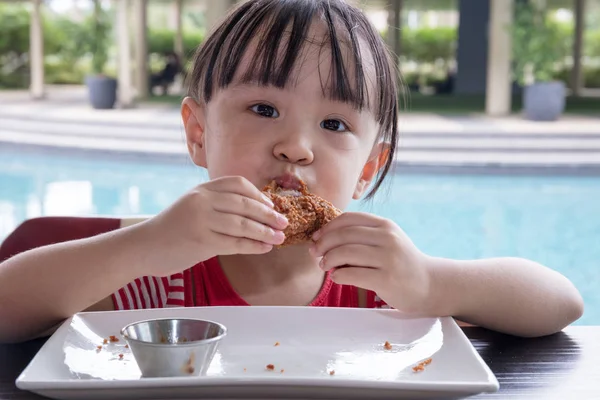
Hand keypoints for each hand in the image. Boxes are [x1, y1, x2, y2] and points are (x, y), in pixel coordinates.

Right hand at [144, 176, 287, 275]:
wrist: (143, 247)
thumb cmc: (172, 229)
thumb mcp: (192, 206)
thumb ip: (217, 204)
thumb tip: (254, 211)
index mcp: (202, 189)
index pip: (238, 184)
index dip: (258, 195)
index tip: (271, 206)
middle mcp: (202, 200)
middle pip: (245, 204)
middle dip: (268, 214)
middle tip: (284, 222)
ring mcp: (201, 220)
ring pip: (242, 224)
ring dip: (265, 232)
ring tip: (279, 237)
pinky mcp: (201, 241)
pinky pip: (234, 243)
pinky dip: (253, 246)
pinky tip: (264, 248)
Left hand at [310, 212, 430, 314]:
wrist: (428, 284)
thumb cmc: (400, 262)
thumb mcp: (386, 240)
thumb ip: (361, 235)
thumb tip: (322, 238)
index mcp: (385, 225)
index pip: (348, 218)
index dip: (328, 227)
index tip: (317, 237)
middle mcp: (388, 238)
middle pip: (344, 235)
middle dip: (323, 244)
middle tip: (316, 253)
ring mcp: (388, 258)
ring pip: (345, 253)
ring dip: (328, 259)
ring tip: (325, 265)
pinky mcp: (386, 279)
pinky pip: (351, 274)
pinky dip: (338, 275)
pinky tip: (337, 277)